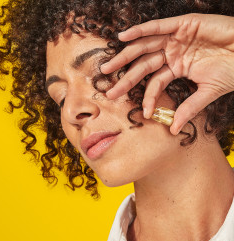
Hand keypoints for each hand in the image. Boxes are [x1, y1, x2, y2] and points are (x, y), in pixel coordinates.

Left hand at [101, 13, 233, 134]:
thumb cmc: (232, 70)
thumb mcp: (207, 92)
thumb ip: (189, 108)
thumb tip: (174, 130)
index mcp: (176, 68)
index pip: (155, 83)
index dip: (148, 97)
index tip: (144, 113)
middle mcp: (172, 53)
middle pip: (142, 65)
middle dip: (124, 78)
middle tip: (108, 91)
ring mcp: (176, 38)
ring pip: (144, 47)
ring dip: (124, 56)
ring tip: (106, 68)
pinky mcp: (183, 24)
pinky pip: (158, 27)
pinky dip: (141, 30)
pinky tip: (124, 37)